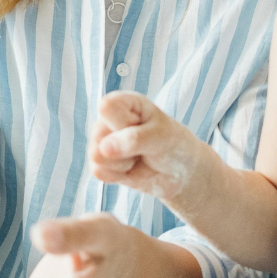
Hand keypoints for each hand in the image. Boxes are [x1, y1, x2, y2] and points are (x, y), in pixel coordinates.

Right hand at [89, 91, 208, 205]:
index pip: (107, 106)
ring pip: (97, 156)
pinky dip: (118, 175)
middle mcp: (108, 120)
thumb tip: (103, 148)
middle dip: (124, 147)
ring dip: (122, 163)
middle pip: (99, 135)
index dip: (123, 121)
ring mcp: (101, 142)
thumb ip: (133, 139)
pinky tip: (129, 168)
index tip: (141, 125)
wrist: (179, 172)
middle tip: (143, 146)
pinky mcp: (100, 163)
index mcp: (123, 102)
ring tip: (137, 156)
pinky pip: (98, 172)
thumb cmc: (171, 144)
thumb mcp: (161, 136)